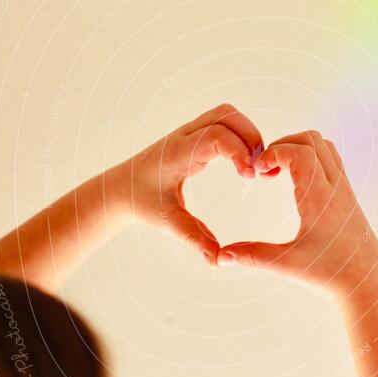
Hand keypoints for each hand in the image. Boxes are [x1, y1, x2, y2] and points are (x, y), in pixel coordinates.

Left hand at [112, 104, 263, 263]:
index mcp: (177, 154)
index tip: (250, 178)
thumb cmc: (142, 203)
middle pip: (226, 115)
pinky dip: (239, 136)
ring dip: (247, 134)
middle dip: (250, 138)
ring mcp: (188, 132)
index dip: (240, 152)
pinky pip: (222, 123)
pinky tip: (243, 163)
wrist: (120, 189)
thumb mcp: (169, 223)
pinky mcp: (193, 135)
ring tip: (253, 166)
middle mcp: (184, 137)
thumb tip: (217, 261)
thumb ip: (194, 239)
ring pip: (227, 114)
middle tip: (258, 171)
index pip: (216, 136)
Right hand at [218, 131, 377, 294]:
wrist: (367, 283)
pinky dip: (308, 160)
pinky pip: (329, 160)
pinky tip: (293, 184)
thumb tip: (221, 257)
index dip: (273, 152)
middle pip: (311, 139)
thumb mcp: (287, 264)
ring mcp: (344, 188)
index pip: (299, 151)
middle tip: (264, 171)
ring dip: (296, 150)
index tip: (257, 171)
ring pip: (323, 146)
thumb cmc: (331, 274)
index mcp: (320, 197)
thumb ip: (253, 256)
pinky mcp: (347, 194)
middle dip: (282, 145)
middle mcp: (335, 186)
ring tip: (276, 174)